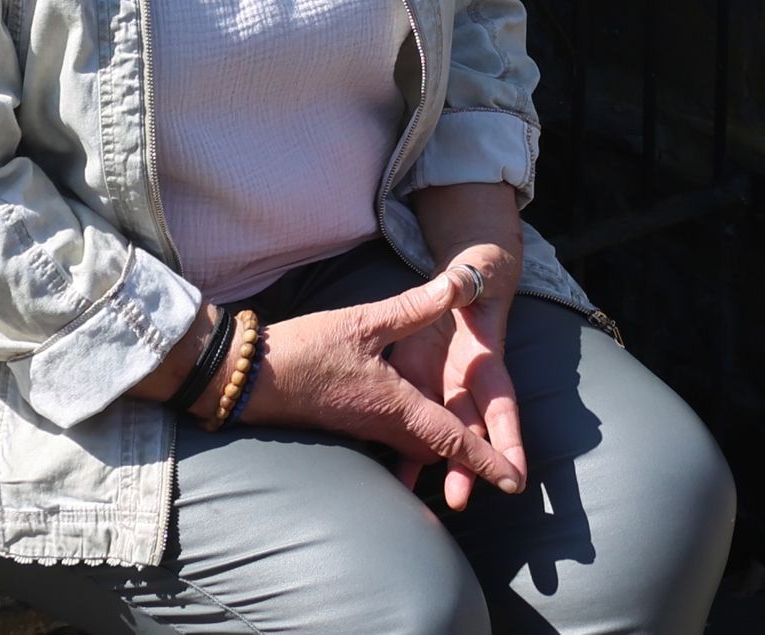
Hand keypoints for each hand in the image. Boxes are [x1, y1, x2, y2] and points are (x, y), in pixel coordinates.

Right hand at [239, 266, 524, 495]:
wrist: (251, 378)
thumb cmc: (307, 350)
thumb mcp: (366, 321)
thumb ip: (415, 306)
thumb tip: (456, 284)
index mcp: (396, 407)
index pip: (452, 440)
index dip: (485, 459)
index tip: (513, 481)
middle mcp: (384, 426)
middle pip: (438, 449)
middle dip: (469, 460)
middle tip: (500, 465)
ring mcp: (365, 428)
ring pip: (416, 446)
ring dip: (442, 448)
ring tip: (469, 447)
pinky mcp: (349, 423)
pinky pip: (394, 439)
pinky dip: (416, 435)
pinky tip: (418, 420)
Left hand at [382, 242, 525, 508]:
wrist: (463, 287)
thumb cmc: (472, 284)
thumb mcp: (470, 280)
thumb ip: (464, 284)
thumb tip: (460, 282)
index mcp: (485, 360)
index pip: (500, 403)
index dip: (508, 438)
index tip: (516, 472)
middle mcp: (467, 383)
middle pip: (470, 431)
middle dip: (467, 467)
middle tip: (459, 498)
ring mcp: (442, 389)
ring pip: (441, 436)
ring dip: (435, 468)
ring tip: (423, 503)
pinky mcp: (416, 387)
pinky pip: (411, 425)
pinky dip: (404, 453)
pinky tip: (394, 481)